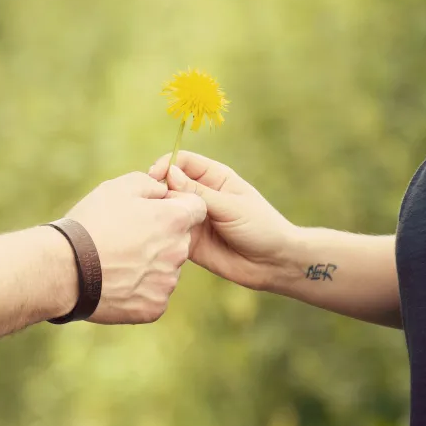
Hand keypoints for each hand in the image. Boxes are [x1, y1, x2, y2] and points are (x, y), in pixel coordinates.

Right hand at [66, 171, 206, 323]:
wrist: (65, 269)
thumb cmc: (91, 223)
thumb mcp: (118, 187)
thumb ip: (151, 184)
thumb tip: (163, 191)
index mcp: (175, 219)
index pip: (197, 208)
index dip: (177, 205)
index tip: (155, 210)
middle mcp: (179, 252)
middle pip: (180, 240)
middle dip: (161, 237)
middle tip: (126, 238)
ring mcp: (168, 282)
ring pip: (166, 268)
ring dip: (150, 264)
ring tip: (116, 262)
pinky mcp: (155, 307)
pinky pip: (154, 294)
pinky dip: (139, 289)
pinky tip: (116, 282)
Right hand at [149, 151, 297, 290]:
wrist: (272, 263)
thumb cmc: (260, 227)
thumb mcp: (231, 206)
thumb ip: (199, 192)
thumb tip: (170, 173)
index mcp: (214, 177)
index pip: (182, 162)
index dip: (167, 165)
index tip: (154, 176)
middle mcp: (200, 195)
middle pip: (169, 184)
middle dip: (159, 190)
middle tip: (152, 201)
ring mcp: (193, 218)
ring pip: (167, 209)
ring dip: (159, 213)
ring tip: (156, 220)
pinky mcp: (189, 241)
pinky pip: (169, 233)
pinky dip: (163, 234)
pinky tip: (162, 238)